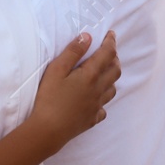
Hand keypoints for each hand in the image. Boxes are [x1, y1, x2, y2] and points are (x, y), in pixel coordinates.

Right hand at [27, 31, 119, 149]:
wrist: (48, 130)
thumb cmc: (49, 98)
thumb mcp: (56, 70)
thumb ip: (72, 52)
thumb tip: (87, 37)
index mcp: (90, 75)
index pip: (107, 54)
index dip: (111, 42)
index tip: (111, 34)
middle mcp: (98, 89)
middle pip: (115, 71)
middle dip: (115, 58)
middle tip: (108, 52)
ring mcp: (97, 106)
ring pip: (112, 89)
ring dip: (111, 78)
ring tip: (104, 73)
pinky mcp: (92, 119)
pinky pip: (103, 108)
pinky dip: (103, 100)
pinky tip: (96, 99)